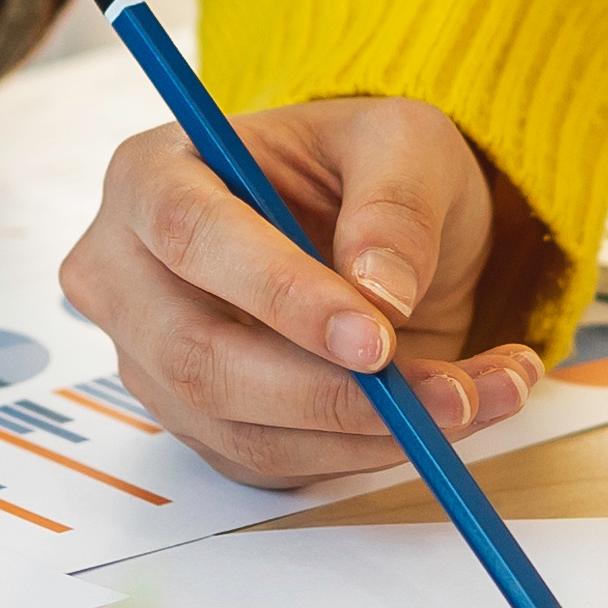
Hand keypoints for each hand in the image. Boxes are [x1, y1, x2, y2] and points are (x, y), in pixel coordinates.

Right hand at [60, 99, 545, 492]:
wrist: (368, 227)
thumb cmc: (362, 166)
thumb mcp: (403, 142)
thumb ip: (395, 202)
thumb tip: (382, 289)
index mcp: (152, 176)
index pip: (189, 237)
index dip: (278, 294)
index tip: (375, 337)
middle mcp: (128, 276)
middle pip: (197, 358)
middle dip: (327, 392)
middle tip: (444, 395)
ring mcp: (154, 361)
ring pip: (241, 431)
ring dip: (369, 434)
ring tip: (479, 397)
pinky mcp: (201, 425)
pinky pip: (275, 465)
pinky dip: (368, 452)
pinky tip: (445, 415)